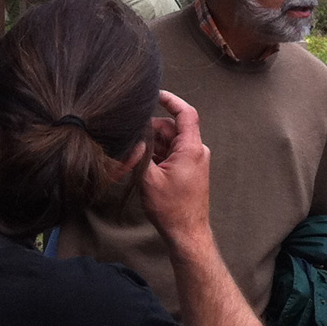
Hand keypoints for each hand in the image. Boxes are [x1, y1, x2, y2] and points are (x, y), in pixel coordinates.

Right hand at [139, 90, 212, 250]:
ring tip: (133, 151)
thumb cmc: (171, 208)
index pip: (186, 114)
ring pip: (170, 141)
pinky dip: (158, 153)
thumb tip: (134, 138)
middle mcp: (196, 150)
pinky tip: (141, 161)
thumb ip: (140, 155)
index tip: (155, 94)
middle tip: (130, 134)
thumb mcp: (149, 179)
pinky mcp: (189, 169)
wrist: (187, 231)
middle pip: (172, 128)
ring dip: (153, 143)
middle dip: (151, 128)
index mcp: (191, 148)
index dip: (171, 100)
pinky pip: (172, 153)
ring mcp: (194, 160)